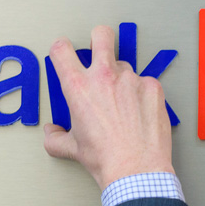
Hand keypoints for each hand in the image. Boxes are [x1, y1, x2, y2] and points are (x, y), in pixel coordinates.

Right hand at [43, 25, 175, 190]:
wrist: (136, 170)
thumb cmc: (106, 159)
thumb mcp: (72, 149)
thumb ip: (56, 137)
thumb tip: (52, 133)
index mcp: (78, 88)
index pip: (61, 50)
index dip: (61, 49)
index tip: (64, 53)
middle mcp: (104, 76)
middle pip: (101, 35)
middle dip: (99, 37)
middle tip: (99, 49)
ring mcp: (131, 79)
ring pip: (124, 65)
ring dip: (121, 78)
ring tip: (123, 105)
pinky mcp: (152, 86)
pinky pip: (145, 82)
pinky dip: (141, 93)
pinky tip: (140, 113)